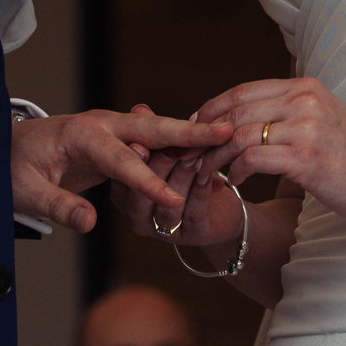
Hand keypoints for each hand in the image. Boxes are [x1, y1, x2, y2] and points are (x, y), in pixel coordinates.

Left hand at [12, 108, 231, 234]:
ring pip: (154, 131)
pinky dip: (175, 144)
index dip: (146, 181)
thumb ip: (58, 207)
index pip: (119, 159)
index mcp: (78, 134)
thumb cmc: (9, 169)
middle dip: (187, 133)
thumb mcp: (25, 193)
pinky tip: (201, 152)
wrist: (0, 149)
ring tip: (225, 138)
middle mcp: (98, 124)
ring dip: (187, 135)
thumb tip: (90, 223)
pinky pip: (148, 141)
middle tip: (223, 132)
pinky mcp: (113, 139)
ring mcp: (108, 129)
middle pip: (149, 129)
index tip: (172, 201)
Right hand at [115, 143, 245, 247]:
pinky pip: (194, 214)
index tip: (142, 141)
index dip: (135, 157)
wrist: (221, 208)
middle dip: (160, 166)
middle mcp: (137, 216)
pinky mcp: (192, 236)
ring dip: (183, 177)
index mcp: (124, 194)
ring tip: (195, 156)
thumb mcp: (167, 149)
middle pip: (140, 195)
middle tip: (175, 145)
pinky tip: (211, 175)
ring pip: (167, 206)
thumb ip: (152, 133)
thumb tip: (140, 109)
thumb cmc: (188, 174)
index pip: (124, 176)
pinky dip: (201, 192)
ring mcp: (162, 230)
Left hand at [191, 77, 345, 223]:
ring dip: (215, 155)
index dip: (213, 107)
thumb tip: (248, 117)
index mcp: (305, 87)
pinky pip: (253, 159)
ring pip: (240, 135)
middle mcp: (304, 100)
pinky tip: (233, 181)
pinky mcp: (306, 158)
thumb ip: (290, 112)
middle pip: (236, 110)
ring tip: (205, 171)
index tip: (194, 125)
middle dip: (206, 132)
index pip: (244, 90)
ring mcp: (306, 127)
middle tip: (188, 151)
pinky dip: (236, 171)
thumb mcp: (322, 120)